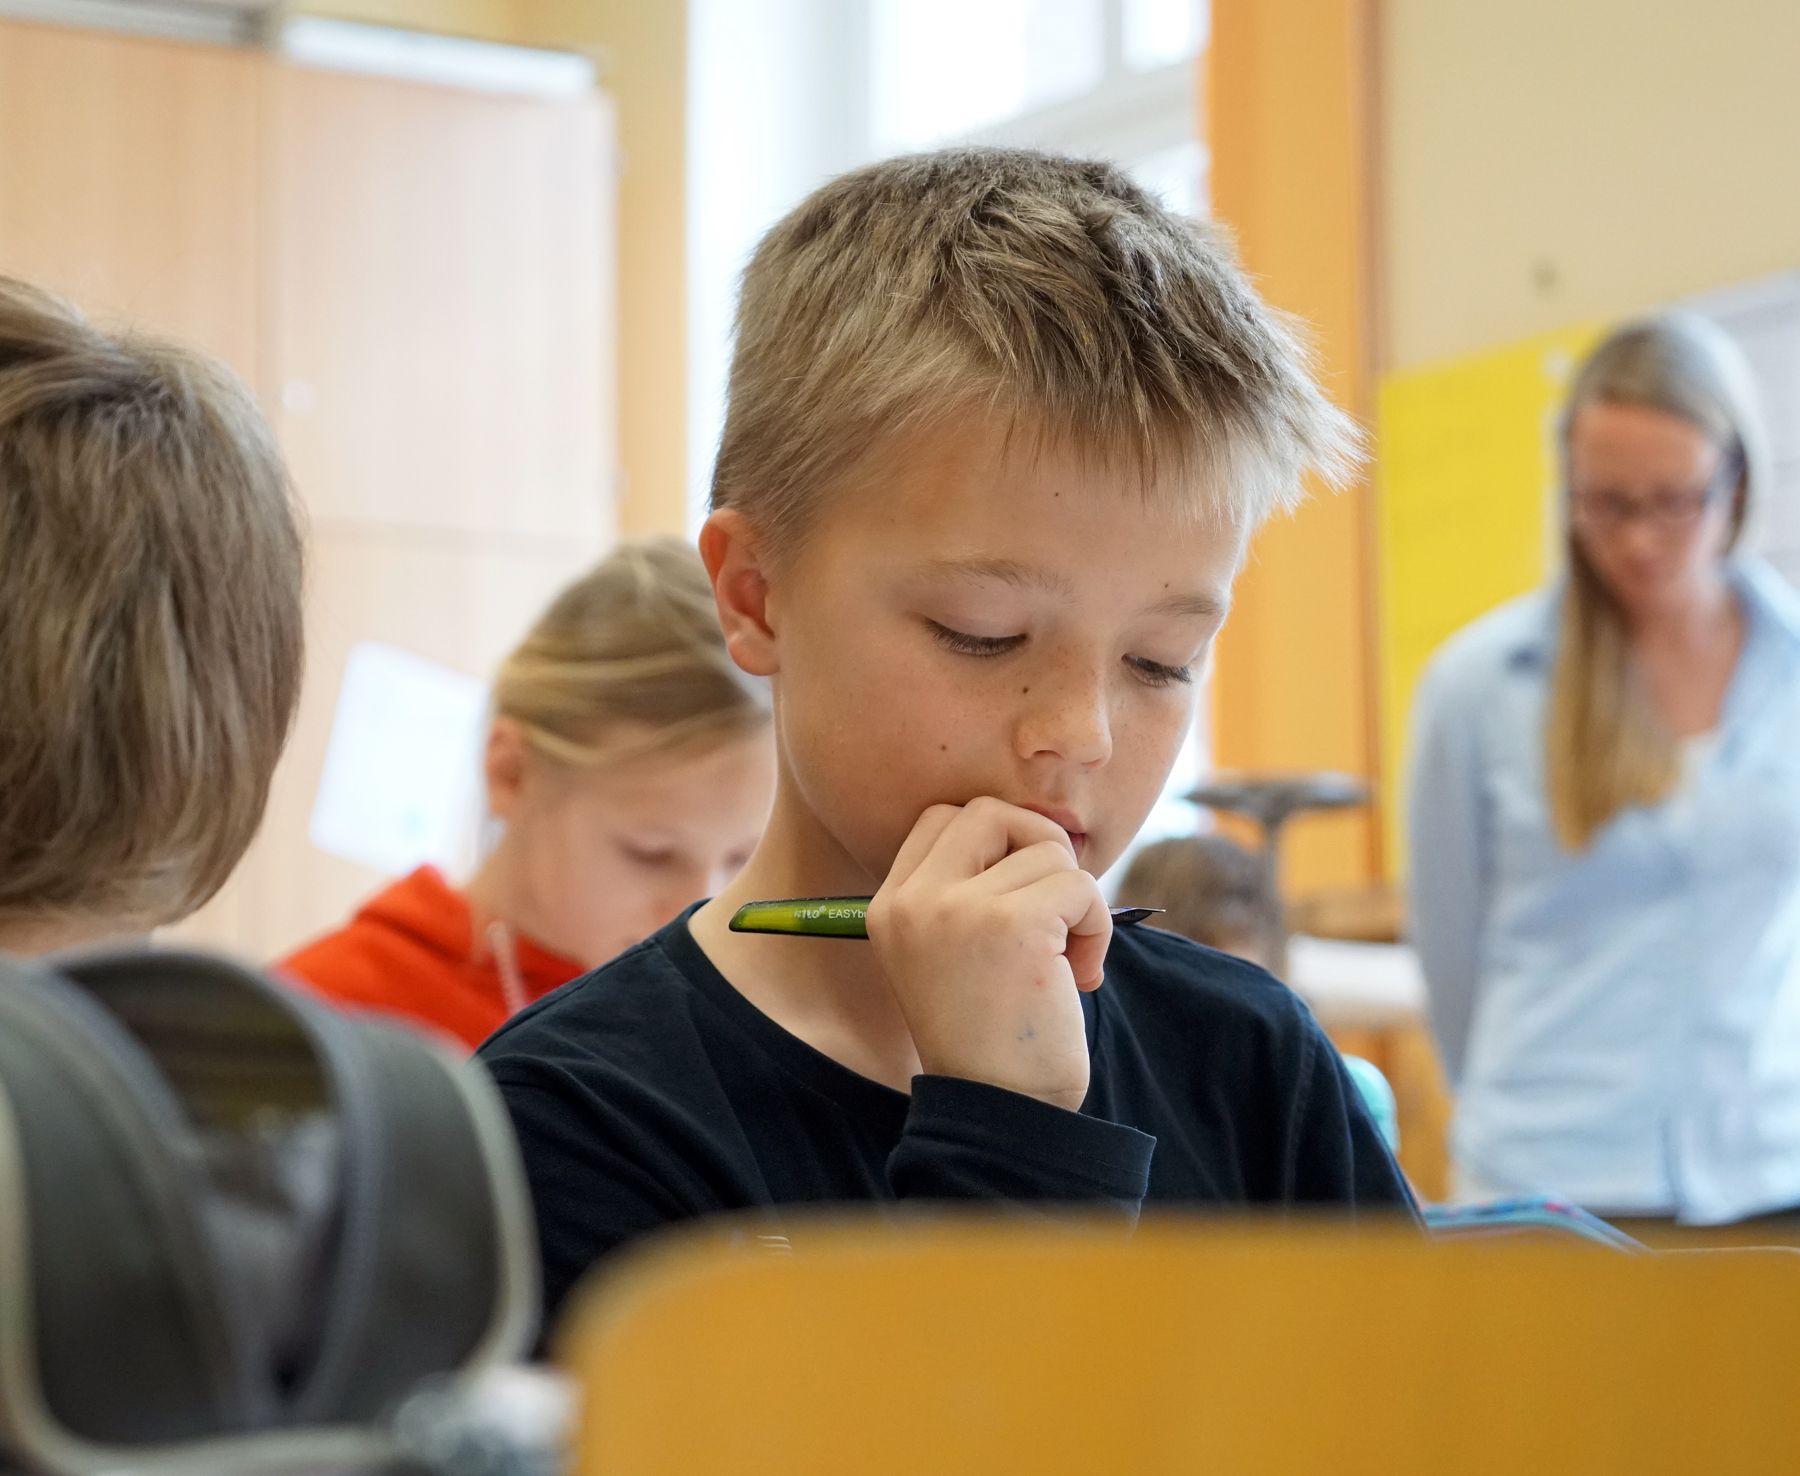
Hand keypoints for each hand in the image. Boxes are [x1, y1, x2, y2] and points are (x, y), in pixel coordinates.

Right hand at [865, 797, 1111, 1111]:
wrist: (1005, 1112)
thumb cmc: (993, 1036)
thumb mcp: (954, 953)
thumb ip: (971, 891)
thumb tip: (1039, 833)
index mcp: (889, 907)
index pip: (942, 818)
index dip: (996, 840)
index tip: (1020, 893)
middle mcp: (913, 902)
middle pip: (990, 812)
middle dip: (1039, 848)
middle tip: (1055, 905)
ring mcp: (958, 910)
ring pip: (1048, 851)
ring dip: (1075, 903)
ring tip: (1062, 962)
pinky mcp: (1012, 924)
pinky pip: (1080, 885)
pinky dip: (1097, 928)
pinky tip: (1080, 976)